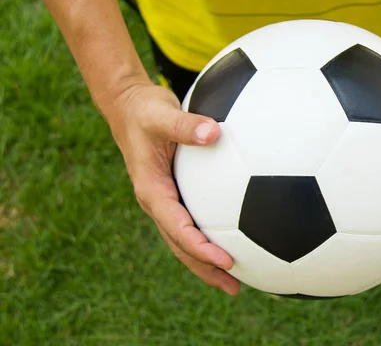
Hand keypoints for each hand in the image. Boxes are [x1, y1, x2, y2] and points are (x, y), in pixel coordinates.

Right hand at [102, 82, 240, 294]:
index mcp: (152, 191)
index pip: (177, 228)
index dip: (201, 248)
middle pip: (181, 245)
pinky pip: (192, 222)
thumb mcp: (161, 113)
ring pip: (185, 240)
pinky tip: (235, 240)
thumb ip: (185, 125)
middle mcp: (157, 202)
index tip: (226, 261)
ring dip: (207, 262)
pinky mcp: (174, 193)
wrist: (129, 108)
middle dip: (206, 269)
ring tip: (236, 281)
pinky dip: (209, 237)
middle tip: (234, 287)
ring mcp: (165, 200)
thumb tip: (215, 132)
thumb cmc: (144, 110)